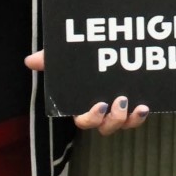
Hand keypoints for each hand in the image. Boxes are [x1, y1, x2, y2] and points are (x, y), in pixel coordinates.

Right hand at [25, 50, 149, 133]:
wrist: (110, 47)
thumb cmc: (80, 60)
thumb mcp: (65, 58)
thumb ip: (49, 60)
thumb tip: (29, 61)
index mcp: (82, 106)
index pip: (84, 121)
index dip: (91, 118)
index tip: (100, 105)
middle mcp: (101, 113)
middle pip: (106, 127)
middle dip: (113, 120)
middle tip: (121, 102)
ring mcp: (118, 110)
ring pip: (123, 124)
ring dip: (131, 120)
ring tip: (138, 106)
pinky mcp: (134, 104)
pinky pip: (137, 117)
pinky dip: (141, 116)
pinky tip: (146, 106)